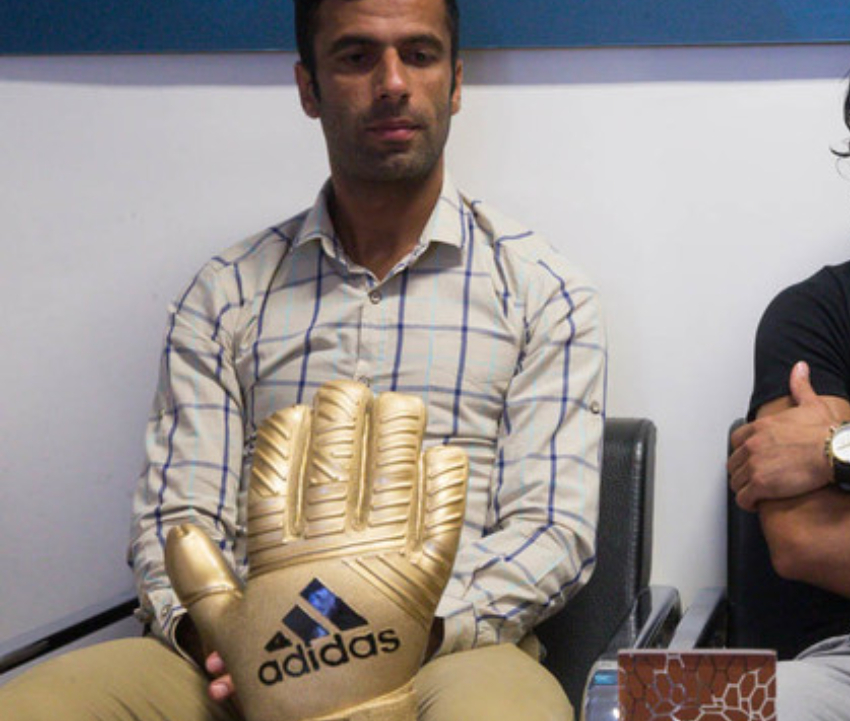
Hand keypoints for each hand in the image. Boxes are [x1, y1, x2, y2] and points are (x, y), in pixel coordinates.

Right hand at [165, 380, 467, 720]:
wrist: (337, 720)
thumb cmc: (280, 674)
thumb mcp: (224, 627)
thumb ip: (200, 574)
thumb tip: (178, 527)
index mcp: (281, 559)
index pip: (278, 481)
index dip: (287, 439)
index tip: (296, 409)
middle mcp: (332, 552)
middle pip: (338, 470)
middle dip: (343, 420)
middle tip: (350, 387)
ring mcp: (383, 563)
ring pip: (392, 485)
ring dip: (398, 438)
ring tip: (401, 404)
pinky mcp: (425, 581)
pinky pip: (441, 525)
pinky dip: (445, 489)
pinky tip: (445, 455)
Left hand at [728, 362, 844, 510]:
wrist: (836, 452)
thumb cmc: (827, 432)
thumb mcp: (811, 403)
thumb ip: (800, 386)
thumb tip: (800, 368)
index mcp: (761, 427)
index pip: (736, 441)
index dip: (743, 453)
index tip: (752, 460)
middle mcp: (753, 444)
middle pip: (734, 463)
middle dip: (742, 473)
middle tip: (755, 480)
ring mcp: (754, 465)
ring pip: (736, 482)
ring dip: (744, 489)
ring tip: (757, 494)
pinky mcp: (760, 485)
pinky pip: (743, 499)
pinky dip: (748, 503)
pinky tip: (758, 504)